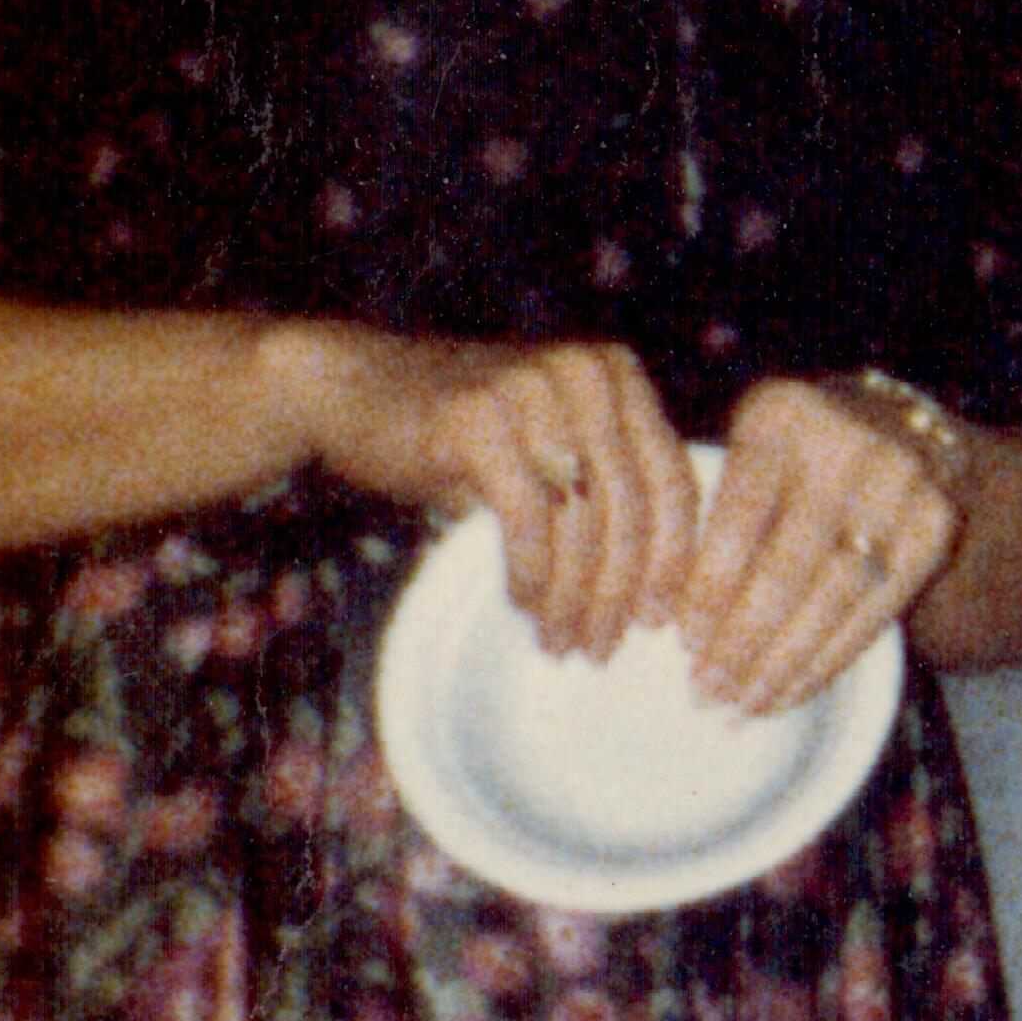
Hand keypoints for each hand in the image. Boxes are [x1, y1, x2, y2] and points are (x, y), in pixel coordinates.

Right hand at [276, 326, 704, 659]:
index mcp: (618, 375)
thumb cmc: (458, 433)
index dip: (675, 560)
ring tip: (563, 643)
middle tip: (603, 649)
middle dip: (620, 592)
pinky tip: (527, 608)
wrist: (346, 387)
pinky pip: (528, 516)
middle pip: (631, 506)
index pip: (673, 480)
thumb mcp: (550, 446)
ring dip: (574, 596)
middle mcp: (586, 372)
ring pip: (582, 518)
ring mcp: (532, 386)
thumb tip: (663, 593)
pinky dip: (533, 574)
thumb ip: (607, 486)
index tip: (663, 622)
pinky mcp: (478, 415)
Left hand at [674, 375, 965, 715]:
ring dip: (785, 663)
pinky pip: (877, 608)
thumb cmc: (798, 455)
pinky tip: (794, 688)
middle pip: (787, 568)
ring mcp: (902, 484)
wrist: (906, 428)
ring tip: (745, 705)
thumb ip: (719, 515)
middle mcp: (848, 441)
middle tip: (708, 695)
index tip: (683, 646)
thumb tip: (682, 629)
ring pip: (834, 597)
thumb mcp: (753, 452)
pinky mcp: (936, 525)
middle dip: (743, 642)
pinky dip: (832, 657)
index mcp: (781, 415)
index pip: (737, 519)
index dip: (708, 590)